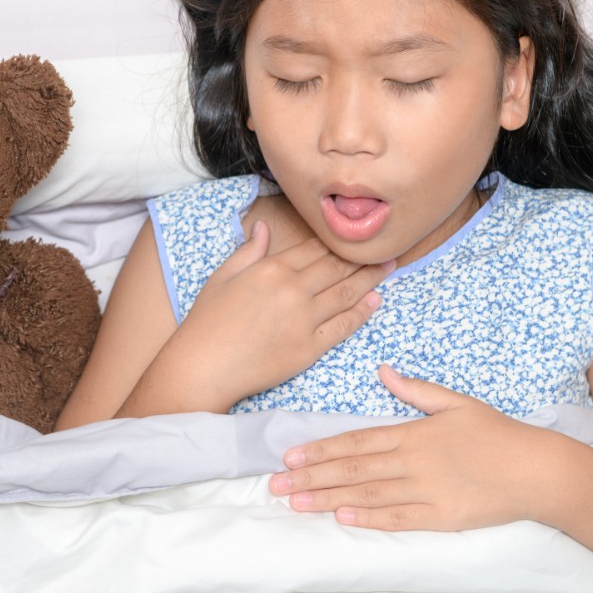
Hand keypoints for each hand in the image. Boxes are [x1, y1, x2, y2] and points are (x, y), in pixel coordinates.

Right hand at [165, 220, 392, 407]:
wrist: (204, 365)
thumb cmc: (207, 322)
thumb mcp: (223, 277)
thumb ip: (249, 251)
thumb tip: (264, 227)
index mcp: (271, 268)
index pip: (314, 249)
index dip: (337, 242)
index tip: (355, 236)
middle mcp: (292, 289)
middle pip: (336, 267)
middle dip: (362, 257)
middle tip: (386, 249)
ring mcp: (304, 319)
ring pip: (346, 293)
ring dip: (370, 279)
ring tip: (388, 268)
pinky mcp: (310, 347)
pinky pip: (343, 326)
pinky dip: (362, 312)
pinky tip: (375, 302)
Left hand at [268, 365, 555, 530]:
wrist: (536, 470)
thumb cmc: (496, 433)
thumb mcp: (455, 402)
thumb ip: (415, 390)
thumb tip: (383, 370)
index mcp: (413, 433)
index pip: (356, 441)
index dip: (321, 448)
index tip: (290, 454)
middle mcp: (413, 463)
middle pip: (352, 469)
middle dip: (311, 477)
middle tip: (277, 484)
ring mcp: (426, 492)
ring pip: (367, 496)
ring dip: (328, 499)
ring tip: (297, 502)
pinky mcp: (441, 518)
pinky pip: (398, 519)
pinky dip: (369, 519)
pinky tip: (342, 518)